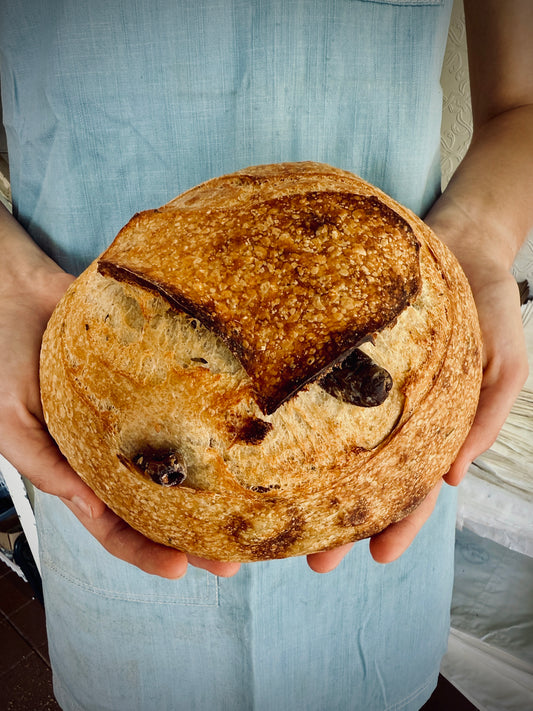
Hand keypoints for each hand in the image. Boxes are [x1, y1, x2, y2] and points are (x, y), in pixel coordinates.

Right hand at [0, 209, 239, 578]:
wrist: (16, 290)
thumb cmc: (3, 358)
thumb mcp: (12, 423)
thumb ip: (46, 467)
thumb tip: (92, 507)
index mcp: (81, 468)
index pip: (114, 523)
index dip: (143, 551)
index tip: (179, 569)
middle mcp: (116, 448)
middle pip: (160, 501)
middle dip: (193, 534)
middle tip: (231, 557)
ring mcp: (139, 414)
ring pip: (180, 458)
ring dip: (213, 488)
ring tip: (248, 509)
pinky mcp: (155, 377)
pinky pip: (185, 401)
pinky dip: (210, 421)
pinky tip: (240, 438)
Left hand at [307, 224, 527, 570]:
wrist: (460, 241)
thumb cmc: (489, 305)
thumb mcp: (504, 363)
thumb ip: (486, 418)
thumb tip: (453, 479)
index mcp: (434, 428)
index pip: (417, 489)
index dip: (401, 525)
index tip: (378, 557)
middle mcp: (393, 417)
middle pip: (366, 481)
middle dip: (344, 525)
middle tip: (314, 560)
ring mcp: (365, 390)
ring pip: (336, 448)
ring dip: (313, 488)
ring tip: (280, 520)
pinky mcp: (341, 357)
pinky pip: (319, 395)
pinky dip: (299, 424)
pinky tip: (270, 445)